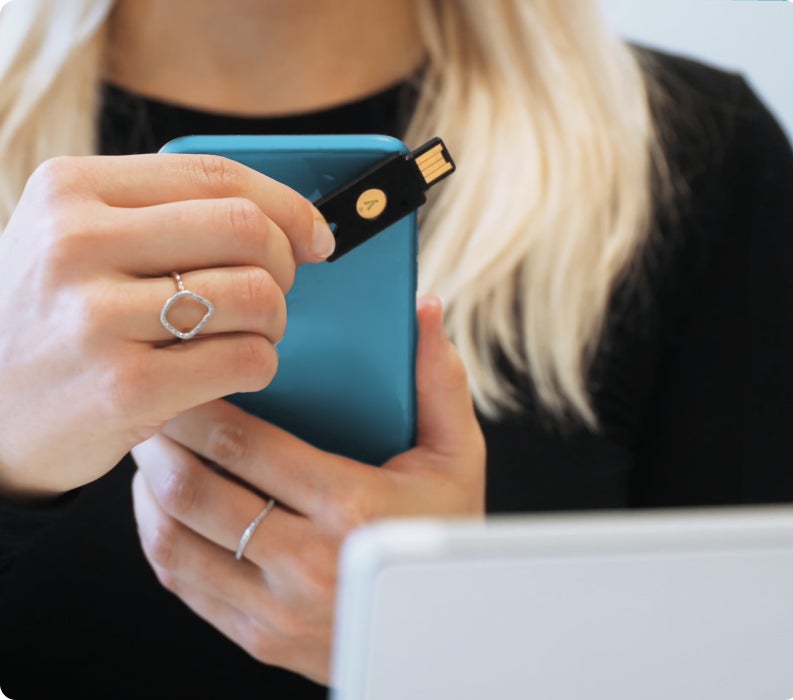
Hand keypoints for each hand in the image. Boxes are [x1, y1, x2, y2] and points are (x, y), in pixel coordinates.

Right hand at [0, 154, 333, 498]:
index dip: (287, 205)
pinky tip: (230, 371)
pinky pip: (248, 360)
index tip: (315, 237)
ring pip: (257, 295)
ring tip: (245, 335)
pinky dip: (261, 365)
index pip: (216, 176)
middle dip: (285, 265)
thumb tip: (293, 223)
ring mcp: (97, 318)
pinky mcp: (126, 389)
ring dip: (274, 322)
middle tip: (273, 294)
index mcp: (71, 190)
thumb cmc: (49, 320)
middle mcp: (77, 244)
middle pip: (247, 230)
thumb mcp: (75, 242)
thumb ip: (164, 216)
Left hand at [130, 296, 485, 684]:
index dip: (197, 407)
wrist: (441, 629)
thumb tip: (424, 309)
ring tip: (153, 450)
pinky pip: (183, 582)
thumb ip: (440, 381)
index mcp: (353, 508)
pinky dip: (159, 536)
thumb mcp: (459, 457)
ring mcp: (277, 609)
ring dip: (150, 488)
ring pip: (174, 541)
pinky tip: (165, 504)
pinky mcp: (258, 636)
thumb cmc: (446, 534)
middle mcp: (307, 562)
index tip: (180, 377)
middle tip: (153, 406)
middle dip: (161, 441)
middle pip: (195, 492)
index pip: (244, 446)